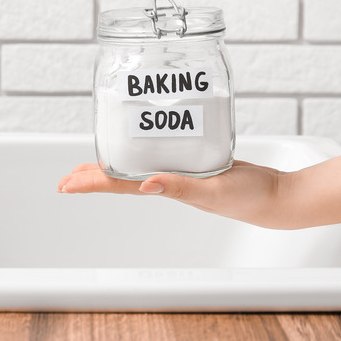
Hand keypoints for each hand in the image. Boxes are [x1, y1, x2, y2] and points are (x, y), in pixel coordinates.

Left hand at [58, 161, 294, 228]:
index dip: (90, 183)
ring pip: (136, 166)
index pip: (119, 185)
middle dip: (91, 177)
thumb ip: (180, 187)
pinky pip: (159, 155)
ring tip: (90, 163)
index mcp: (166, 189)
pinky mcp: (192, 161)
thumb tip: (145, 185)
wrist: (274, 195)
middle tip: (66, 177)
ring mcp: (178, 172)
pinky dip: (143, 149)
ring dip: (112, 164)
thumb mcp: (213, 190)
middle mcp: (166, 182)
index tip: (66, 185)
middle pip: (120, 177)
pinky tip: (139, 142)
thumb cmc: (248, 197)